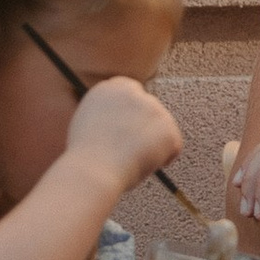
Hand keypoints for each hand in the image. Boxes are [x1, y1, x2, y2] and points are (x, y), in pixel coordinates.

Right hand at [62, 77, 181, 196]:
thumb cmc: (85, 157)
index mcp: (109, 88)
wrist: (93, 171)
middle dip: (146, 128)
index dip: (133, 113)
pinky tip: (143, 164)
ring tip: (131, 160)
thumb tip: (120, 124)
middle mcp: (133, 93)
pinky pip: (174, 146)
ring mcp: (153, 108)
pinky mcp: (168, 128)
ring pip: (163, 128)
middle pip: (150, 109)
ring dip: (154, 144)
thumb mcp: (86, 123)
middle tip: (132, 151)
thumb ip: (106, 115)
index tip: (130, 129)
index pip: (131, 91)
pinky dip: (164, 159)